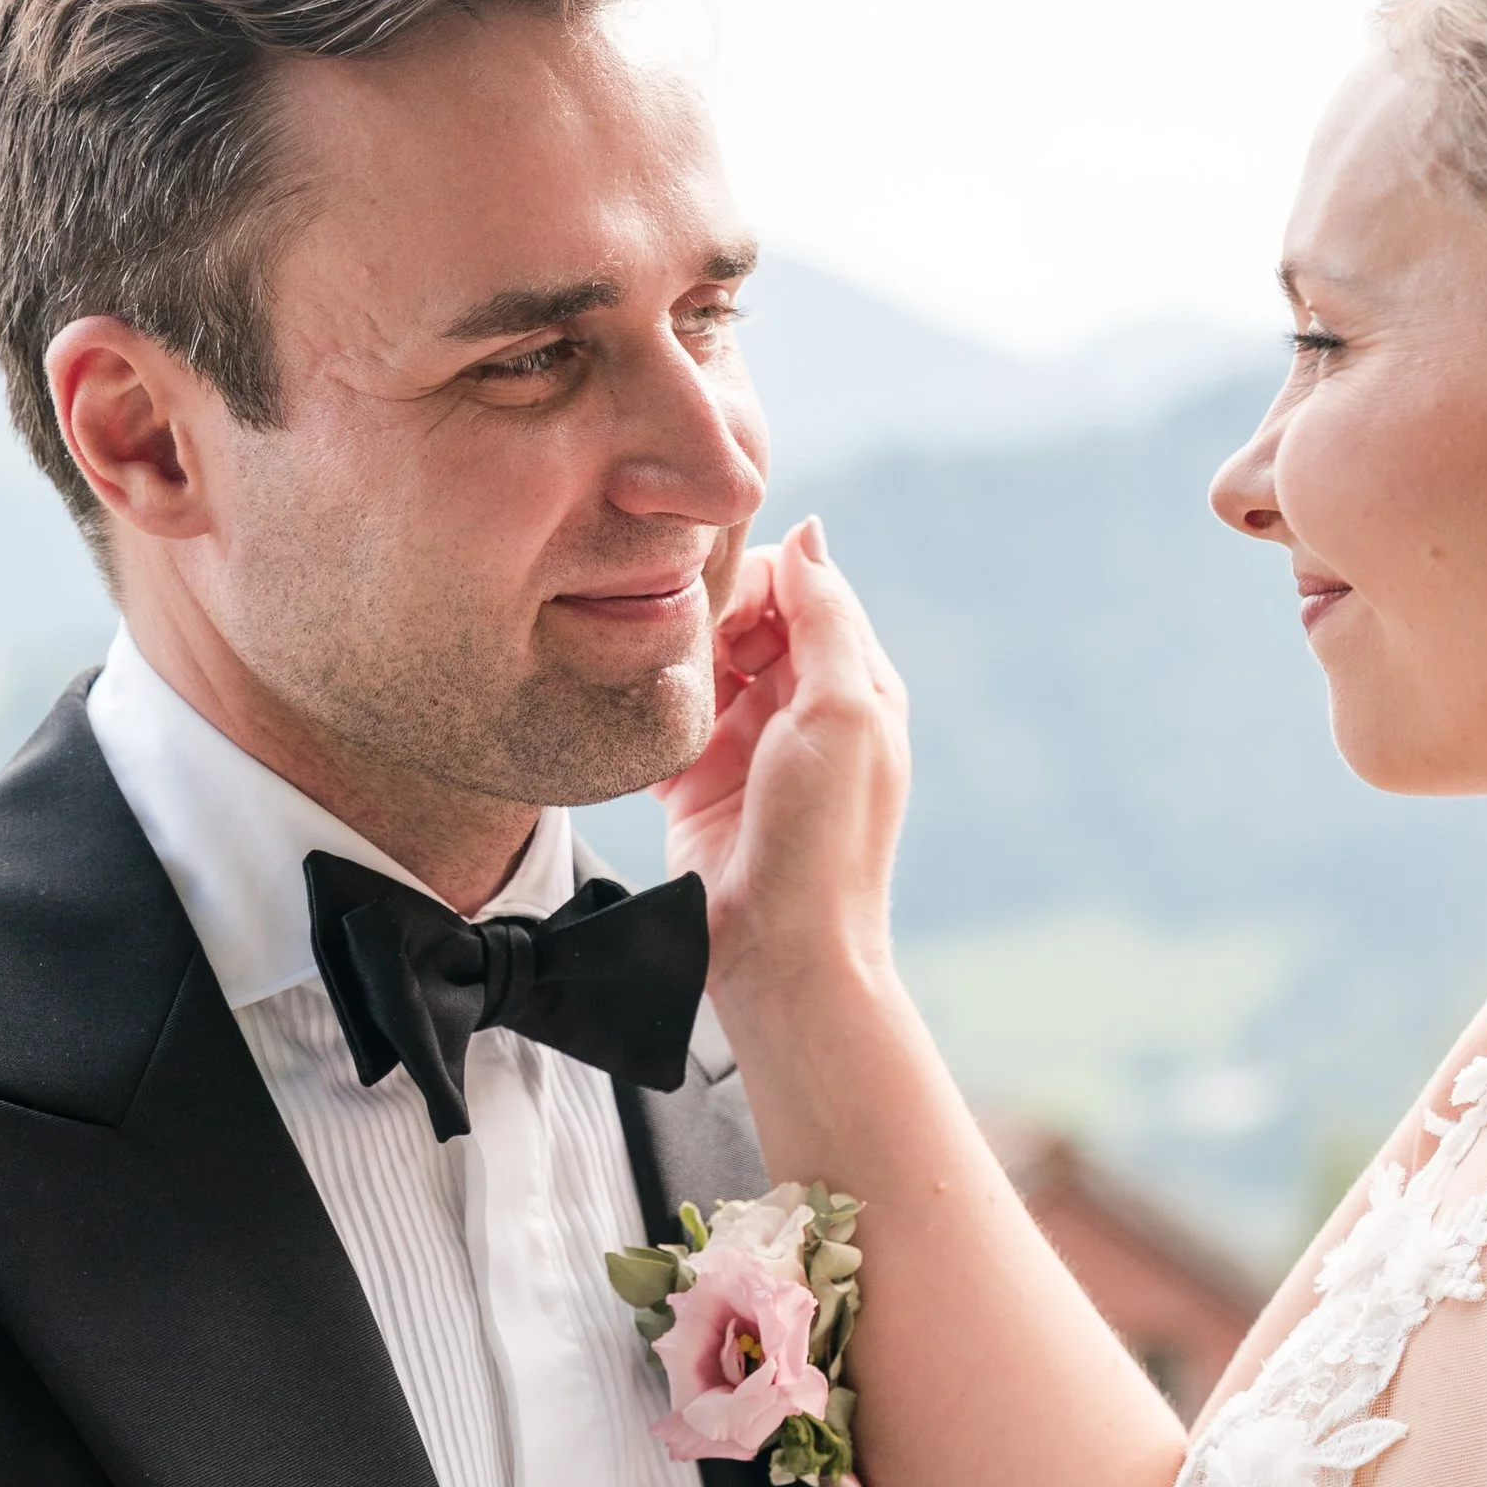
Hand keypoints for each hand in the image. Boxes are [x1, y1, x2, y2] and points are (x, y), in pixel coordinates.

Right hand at [659, 517, 909, 1017]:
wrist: (782, 954)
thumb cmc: (826, 837)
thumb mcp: (843, 711)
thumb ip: (825, 618)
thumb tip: (808, 532)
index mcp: (851, 684)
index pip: (800, 589)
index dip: (755, 582)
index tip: (717, 606)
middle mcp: (801, 709)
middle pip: (743, 620)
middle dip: (705, 620)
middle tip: (677, 648)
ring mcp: (747, 747)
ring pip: (698, 667)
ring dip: (671, 666)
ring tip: (650, 684)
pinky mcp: (697, 785)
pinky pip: (664, 726)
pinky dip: (647, 720)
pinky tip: (635, 728)